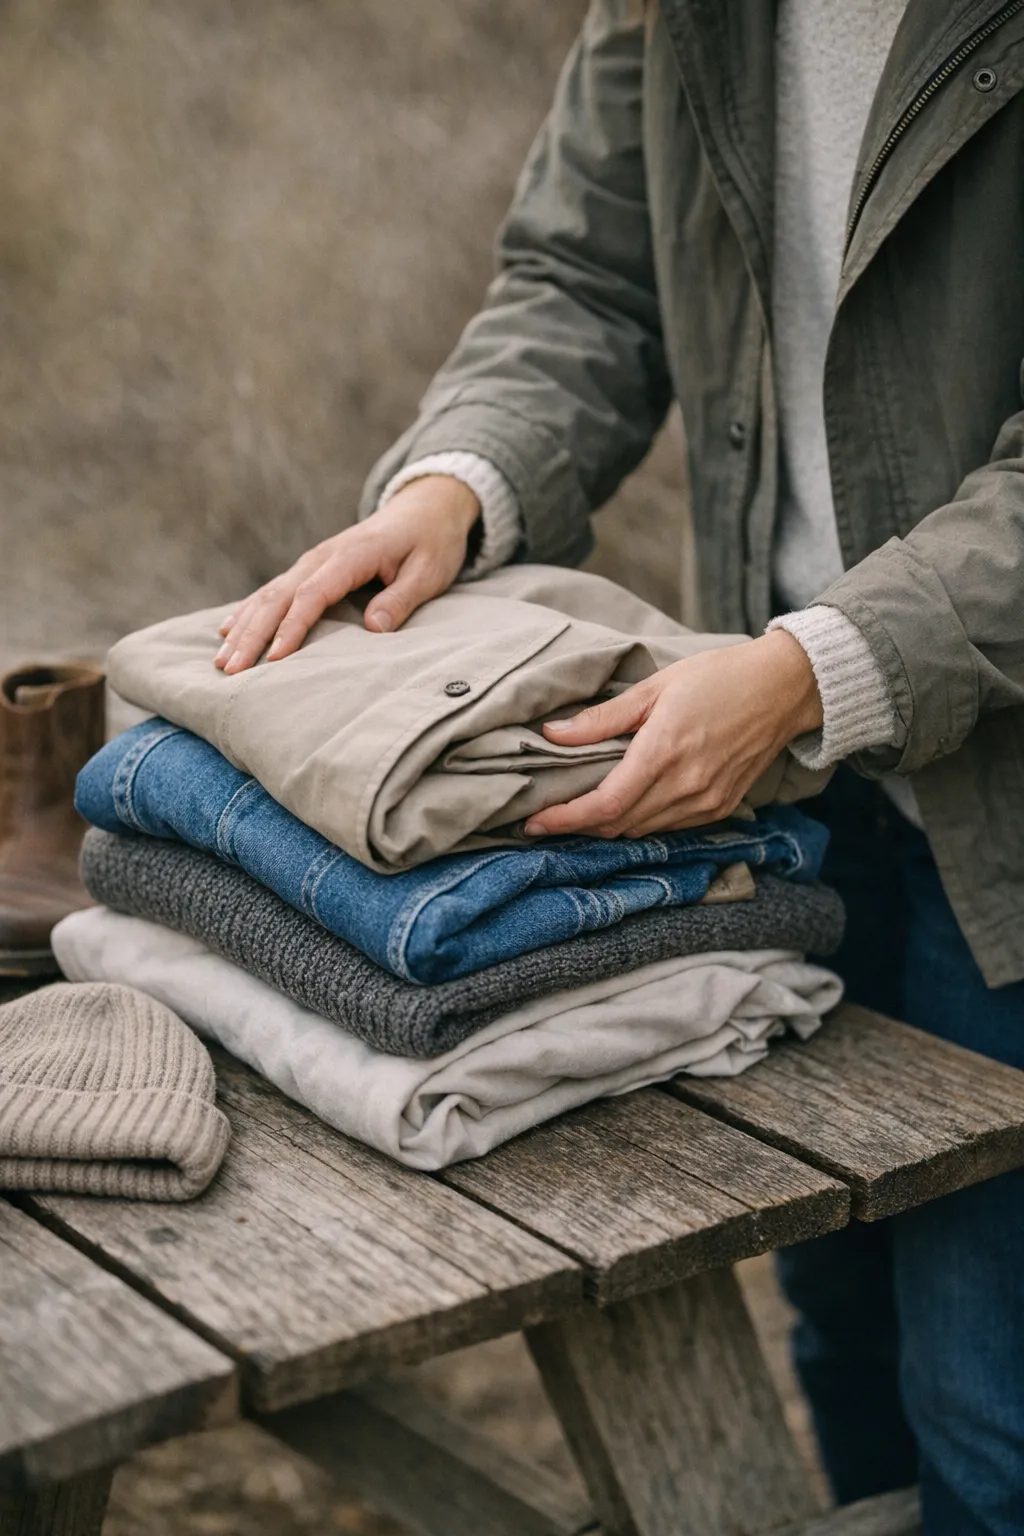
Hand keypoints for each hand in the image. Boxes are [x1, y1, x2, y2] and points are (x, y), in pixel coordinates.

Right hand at [215, 475, 480, 672]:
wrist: (426, 507)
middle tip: (231, 670)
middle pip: (279, 597)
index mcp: (351, 555)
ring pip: (269, 595)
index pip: (312, 594)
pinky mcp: (311, 568)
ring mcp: (313, 561)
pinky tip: (228, 631)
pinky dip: (249, 612)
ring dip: (244, 628)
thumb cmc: (431, 542)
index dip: (292, 627)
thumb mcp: (429, 571)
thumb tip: (373, 628)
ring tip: (222, 661)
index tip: (275, 659)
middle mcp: (323, 556)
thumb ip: (402, 598)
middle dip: (252, 635)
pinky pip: (274, 591)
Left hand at [523, 630, 822, 838]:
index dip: (565, 820)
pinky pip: (669, 828)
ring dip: (608, 827)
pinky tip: (625, 808)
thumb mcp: (655, 687)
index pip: (604, 805)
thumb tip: (552, 734)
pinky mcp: (722, 808)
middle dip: (578, 827)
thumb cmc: (718, 677)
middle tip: (547, 818)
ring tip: (579, 814)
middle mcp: (686, 785)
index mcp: (663, 752)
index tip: (534, 823)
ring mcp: (707, 801)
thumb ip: (602, 718)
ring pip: (642, 831)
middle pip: (618, 825)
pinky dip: (641, 823)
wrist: (784, 689)